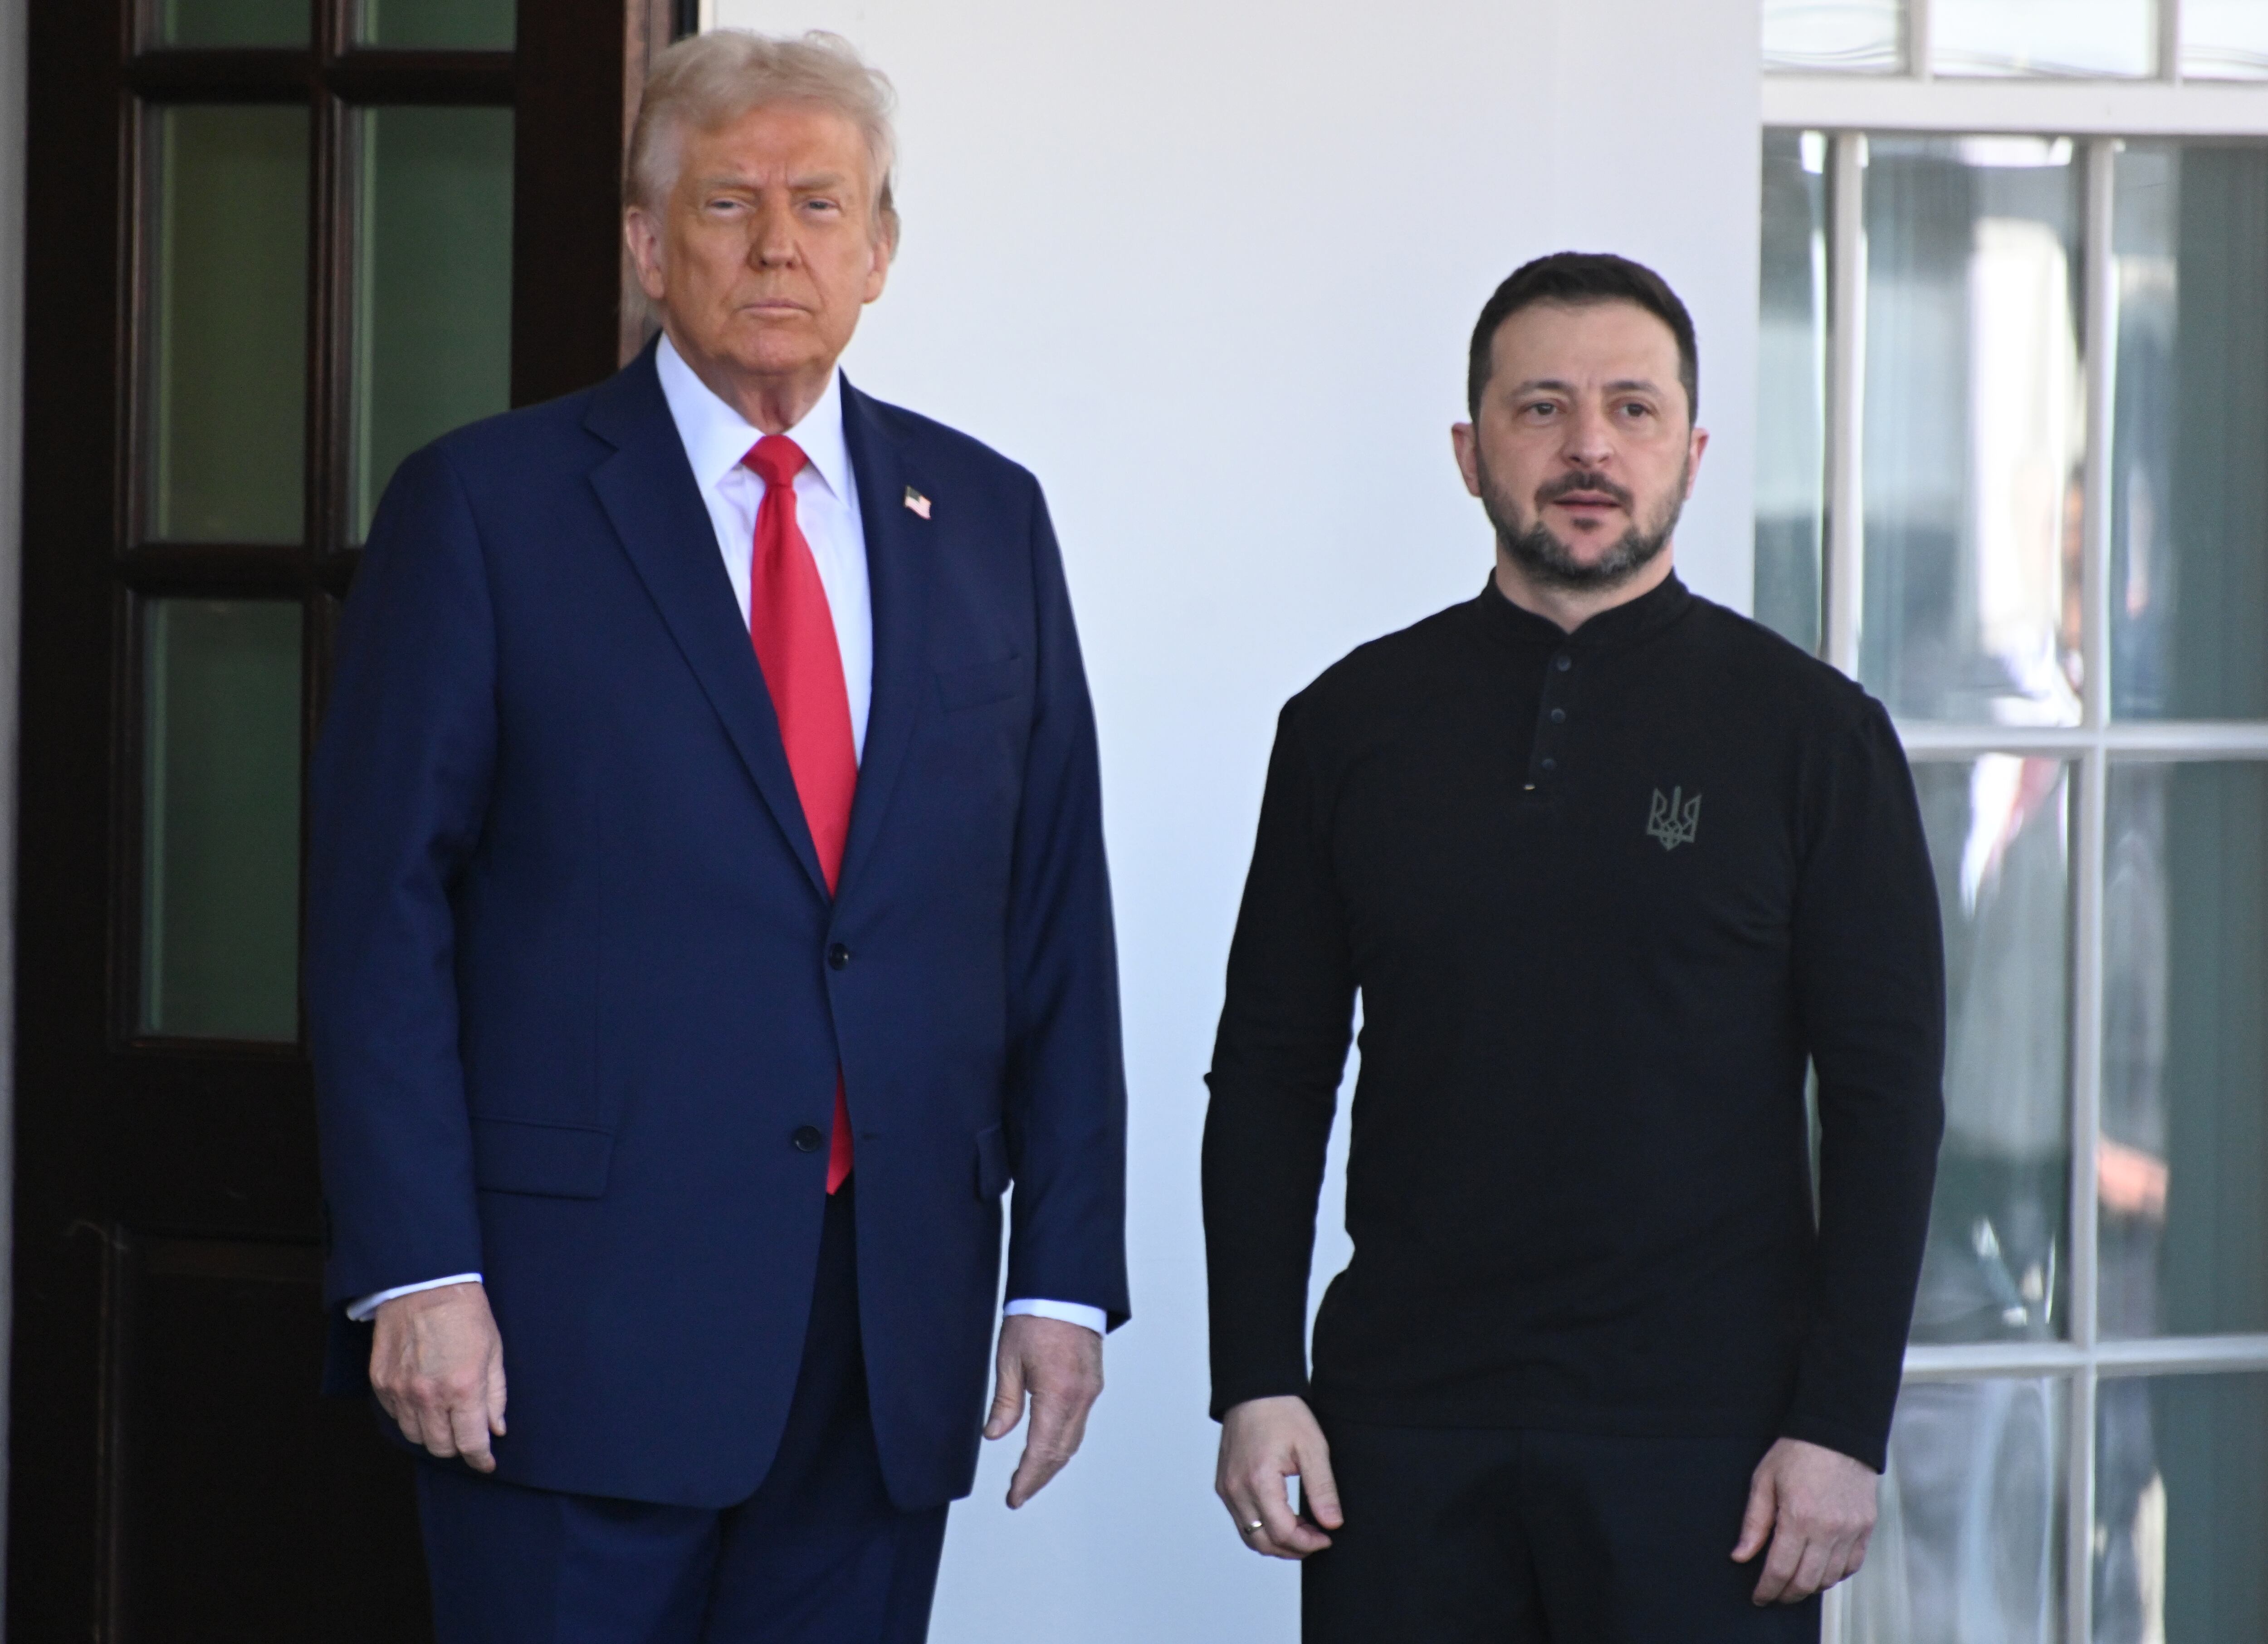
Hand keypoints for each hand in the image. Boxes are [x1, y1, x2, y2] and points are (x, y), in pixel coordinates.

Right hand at [369, 1282, 507, 1472]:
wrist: (424, 1284)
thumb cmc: (466, 1314)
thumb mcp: (493, 1352)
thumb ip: (495, 1396)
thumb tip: (496, 1429)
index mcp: (463, 1388)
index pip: (470, 1443)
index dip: (481, 1459)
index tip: (486, 1463)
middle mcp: (428, 1396)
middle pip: (441, 1447)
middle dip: (458, 1446)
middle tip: (467, 1434)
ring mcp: (400, 1391)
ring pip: (415, 1437)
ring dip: (433, 1434)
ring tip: (445, 1416)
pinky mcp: (380, 1383)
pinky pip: (396, 1417)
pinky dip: (411, 1417)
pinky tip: (423, 1402)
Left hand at [984, 1314, 1103, 1507]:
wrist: (1064, 1290)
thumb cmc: (1035, 1318)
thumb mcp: (1009, 1361)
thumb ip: (1005, 1403)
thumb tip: (995, 1435)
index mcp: (1058, 1395)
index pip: (1042, 1451)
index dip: (1027, 1479)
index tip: (1014, 1497)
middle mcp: (1080, 1398)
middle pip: (1061, 1452)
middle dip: (1039, 1477)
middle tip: (1018, 1494)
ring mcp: (1091, 1391)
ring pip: (1073, 1440)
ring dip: (1052, 1463)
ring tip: (1030, 1477)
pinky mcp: (1093, 1383)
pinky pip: (1079, 1423)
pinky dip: (1064, 1442)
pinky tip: (1049, 1447)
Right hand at [1216, 1395, 1341, 1558]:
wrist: (1254, 1391)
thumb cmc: (1282, 1413)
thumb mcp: (1313, 1448)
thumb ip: (1322, 1489)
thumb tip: (1332, 1524)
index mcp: (1259, 1480)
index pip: (1282, 1532)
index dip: (1307, 1543)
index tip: (1326, 1538)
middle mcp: (1236, 1489)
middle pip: (1262, 1542)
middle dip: (1293, 1548)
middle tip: (1317, 1538)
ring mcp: (1226, 1489)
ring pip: (1249, 1536)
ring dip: (1277, 1541)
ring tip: (1303, 1530)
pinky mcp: (1224, 1486)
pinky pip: (1242, 1520)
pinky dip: (1263, 1528)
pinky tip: (1284, 1517)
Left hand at [1732, 1436, 1877, 1602]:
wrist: (1837, 1434)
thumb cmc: (1795, 1453)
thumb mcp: (1764, 1480)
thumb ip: (1754, 1522)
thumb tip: (1740, 1556)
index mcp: (1798, 1517)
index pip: (1780, 1569)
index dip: (1767, 1589)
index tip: (1758, 1597)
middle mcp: (1828, 1529)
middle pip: (1806, 1581)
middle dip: (1787, 1594)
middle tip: (1774, 1595)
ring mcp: (1851, 1530)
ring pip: (1830, 1578)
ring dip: (1810, 1587)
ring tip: (1795, 1584)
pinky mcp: (1866, 1527)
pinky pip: (1852, 1565)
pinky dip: (1835, 1575)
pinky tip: (1821, 1571)